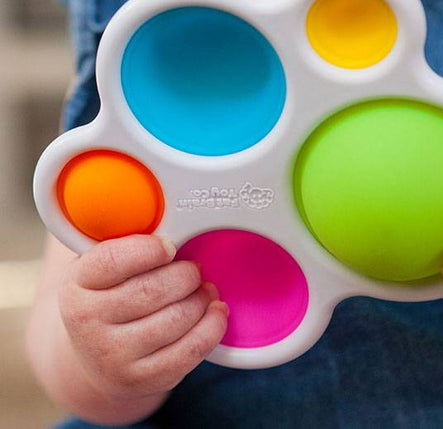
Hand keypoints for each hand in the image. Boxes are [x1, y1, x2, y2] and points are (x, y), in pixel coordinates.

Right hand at [58, 235, 227, 399]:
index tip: (169, 246)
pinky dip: (212, 327)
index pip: (113, 260)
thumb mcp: (103, 267)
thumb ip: (125, 241)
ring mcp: (112, 356)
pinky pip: (189, 352)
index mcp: (77, 285)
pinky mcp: (140, 380)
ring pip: (176, 319)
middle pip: (153, 290)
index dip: (150, 250)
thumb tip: (169, 212)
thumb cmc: (109, 297)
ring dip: (202, 299)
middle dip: (186, 275)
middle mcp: (87, 323)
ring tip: (205, 290)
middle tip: (194, 270)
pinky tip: (216, 312)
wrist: (95, 356)